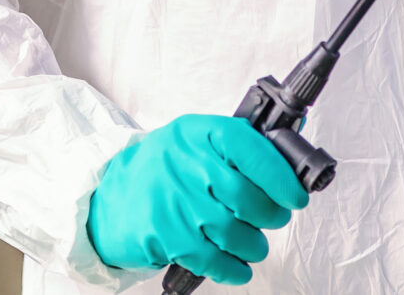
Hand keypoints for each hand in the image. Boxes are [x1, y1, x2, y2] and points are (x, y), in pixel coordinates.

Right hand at [86, 114, 310, 284]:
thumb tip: (289, 163)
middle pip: (247, 197)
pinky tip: (238, 266)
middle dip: (271, 215)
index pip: (248, 148)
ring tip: (253, 243)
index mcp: (196, 134)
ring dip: (254, 245)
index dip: (279, 175)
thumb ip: (235, 150)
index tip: (296, 195)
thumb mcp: (192, 144)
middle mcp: (183, 164)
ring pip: (234, 233)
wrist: (108, 199)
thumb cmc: (161, 171)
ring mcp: (173, 202)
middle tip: (274, 218)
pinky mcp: (165, 237)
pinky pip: (214, 260)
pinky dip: (234, 269)